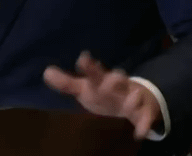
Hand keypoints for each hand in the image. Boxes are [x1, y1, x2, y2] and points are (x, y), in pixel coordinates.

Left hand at [43, 51, 163, 139]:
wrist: (138, 100)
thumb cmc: (106, 94)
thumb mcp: (86, 89)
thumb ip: (67, 83)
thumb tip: (45, 72)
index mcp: (103, 80)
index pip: (94, 71)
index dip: (89, 66)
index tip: (83, 59)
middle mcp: (119, 85)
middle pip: (117, 79)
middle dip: (113, 80)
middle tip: (107, 82)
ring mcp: (133, 97)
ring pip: (135, 95)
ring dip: (132, 98)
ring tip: (129, 103)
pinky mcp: (144, 111)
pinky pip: (146, 117)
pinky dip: (144, 124)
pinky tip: (139, 134)